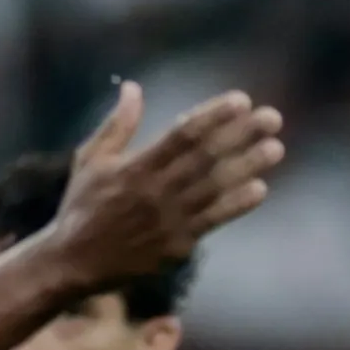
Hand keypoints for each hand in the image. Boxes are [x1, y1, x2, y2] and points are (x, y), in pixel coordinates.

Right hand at [29, 83, 283, 299]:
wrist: (74, 262)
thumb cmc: (82, 206)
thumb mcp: (91, 159)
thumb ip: (117, 124)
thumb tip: (133, 87)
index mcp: (137, 166)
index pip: (184, 133)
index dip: (214, 116)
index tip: (241, 100)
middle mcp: (156, 191)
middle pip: (207, 157)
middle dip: (242, 136)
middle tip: (273, 118)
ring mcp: (169, 220)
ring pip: (215, 188)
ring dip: (247, 167)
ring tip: (275, 148)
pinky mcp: (177, 246)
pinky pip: (212, 221)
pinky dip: (236, 206)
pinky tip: (260, 189)